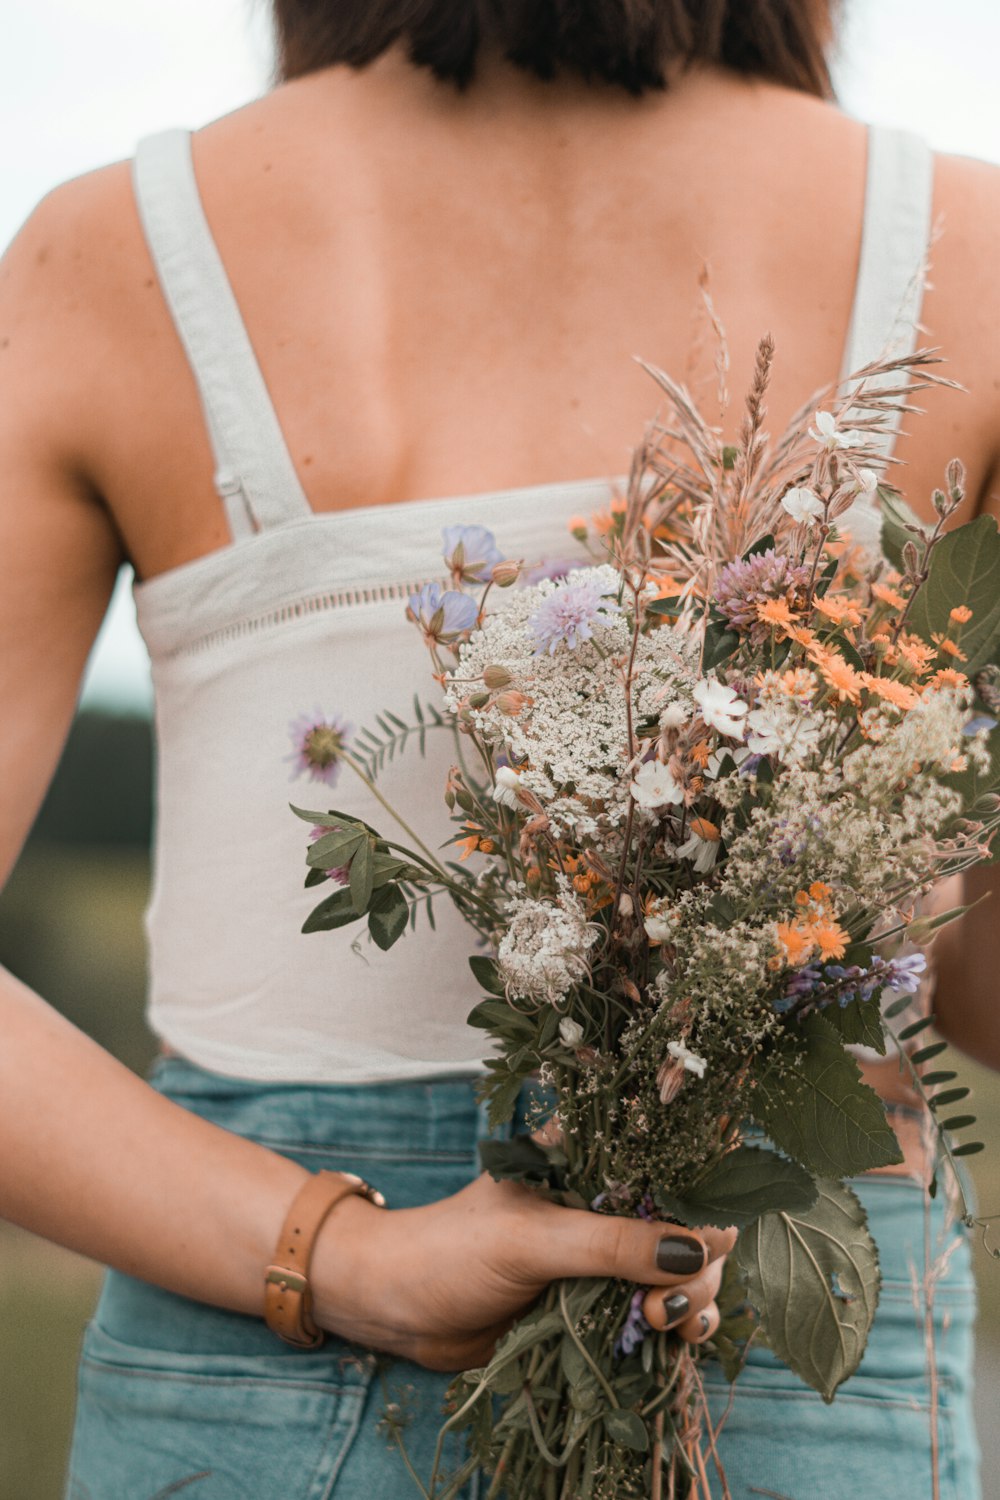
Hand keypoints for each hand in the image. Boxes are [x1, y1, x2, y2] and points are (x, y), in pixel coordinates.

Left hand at [312, 1170, 735, 1370]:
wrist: (397, 1308)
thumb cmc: (451, 1252)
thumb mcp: (533, 1240)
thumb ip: (611, 1244)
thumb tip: (700, 1249)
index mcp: (593, 1168)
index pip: (673, 1173)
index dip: (705, 1205)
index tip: (711, 1243)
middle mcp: (606, 1210)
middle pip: (689, 1232)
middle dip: (695, 1270)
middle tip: (664, 1308)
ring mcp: (603, 1262)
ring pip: (682, 1279)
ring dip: (693, 1305)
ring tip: (662, 1327)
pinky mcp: (595, 1310)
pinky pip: (656, 1319)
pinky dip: (676, 1333)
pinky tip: (673, 1344)